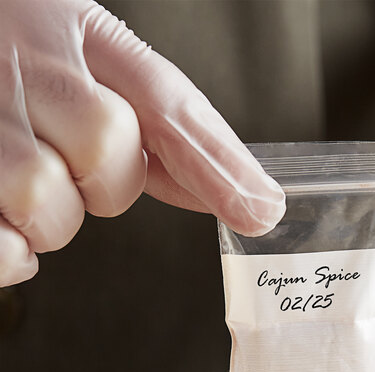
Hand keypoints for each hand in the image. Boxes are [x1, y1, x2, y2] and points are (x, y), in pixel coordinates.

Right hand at [0, 0, 284, 286]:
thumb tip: (239, 195)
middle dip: (105, 184)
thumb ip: (162, 132)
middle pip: (109, 156)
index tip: (262, 211)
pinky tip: (3, 220)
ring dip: (50, 216)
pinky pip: (1, 247)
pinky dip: (11, 253)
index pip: (165, 101)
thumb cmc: (12, 56)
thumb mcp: (89, 66)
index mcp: (76, 29)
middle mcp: (24, 60)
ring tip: (25, 183)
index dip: (218, 162)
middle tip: (72, 167)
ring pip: (46, 203)